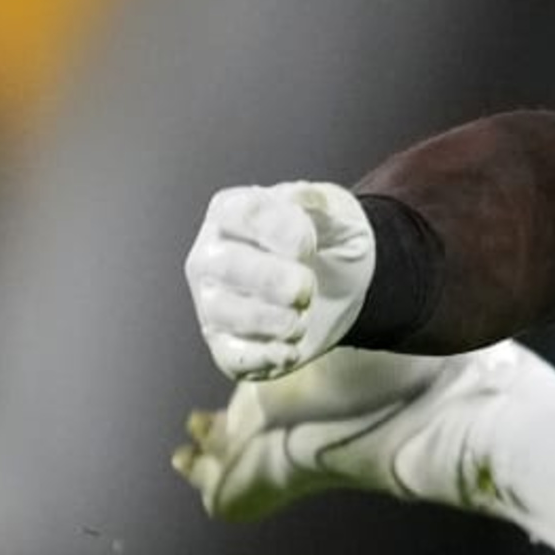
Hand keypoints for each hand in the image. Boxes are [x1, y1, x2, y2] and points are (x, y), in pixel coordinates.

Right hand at [186, 181, 378, 380]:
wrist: (343, 282)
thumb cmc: (327, 238)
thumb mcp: (336, 212)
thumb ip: (318, 203)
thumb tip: (296, 197)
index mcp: (231, 212)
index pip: (241, 214)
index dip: (281, 229)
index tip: (311, 243)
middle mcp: (211, 256)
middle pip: (225, 265)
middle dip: (273, 280)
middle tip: (307, 287)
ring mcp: (212, 302)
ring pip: (222, 312)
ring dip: (271, 319)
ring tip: (302, 318)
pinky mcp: (226, 344)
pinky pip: (232, 354)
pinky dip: (264, 356)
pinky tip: (291, 350)